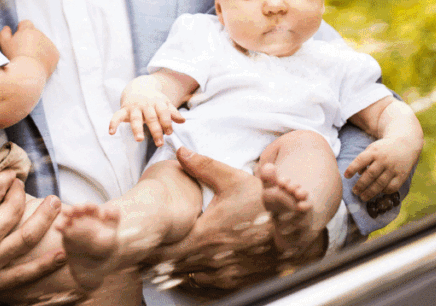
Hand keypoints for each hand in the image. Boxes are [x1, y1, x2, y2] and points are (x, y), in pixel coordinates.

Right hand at [0, 20, 59, 75]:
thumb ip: (5, 32)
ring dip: (38, 48)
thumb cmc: (14, 57)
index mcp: (28, 30)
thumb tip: (8, 28)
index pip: (26, 23)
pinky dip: (46, 56)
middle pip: (35, 34)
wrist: (27, 73)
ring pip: (43, 43)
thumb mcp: (4, 43)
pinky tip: (38, 64)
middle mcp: (40, 34)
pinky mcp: (55, 54)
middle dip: (30, 40)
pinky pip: (50, 52)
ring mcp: (49, 44)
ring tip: (30, 60)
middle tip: (23, 52)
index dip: (21, 30)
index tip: (18, 39)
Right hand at [0, 152, 65, 303]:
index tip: (8, 174)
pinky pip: (22, 276)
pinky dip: (43, 266)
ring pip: (27, 238)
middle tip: (21, 186)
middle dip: (21, 192)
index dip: (5, 177)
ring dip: (46, 219)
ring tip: (58, 205)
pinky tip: (60, 255)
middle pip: (16, 208)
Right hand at [108, 76, 185, 145]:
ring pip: (135, 118)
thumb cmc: (154, 99)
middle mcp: (145, 104)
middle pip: (151, 118)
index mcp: (157, 103)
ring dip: (137, 129)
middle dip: (155, 130)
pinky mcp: (124, 109)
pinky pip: (117, 116)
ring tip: (139, 139)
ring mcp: (134, 107)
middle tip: (159, 143)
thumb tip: (182, 121)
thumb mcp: (165, 103)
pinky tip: (111, 132)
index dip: (167, 122)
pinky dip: (113, 123)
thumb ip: (172, 112)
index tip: (169, 133)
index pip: (163, 113)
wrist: (139, 86)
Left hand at [152, 148, 283, 292]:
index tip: (140, 239)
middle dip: (158, 258)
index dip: (150, 247)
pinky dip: (195, 275)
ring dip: (176, 268)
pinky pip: (206, 284)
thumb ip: (202, 166)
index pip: (166, 250)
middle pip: (172, 268)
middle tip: (145, 249)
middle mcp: (213, 260)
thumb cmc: (263, 203)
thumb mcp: (233, 179)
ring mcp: (225, 274)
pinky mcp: (235, 281)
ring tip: (163, 256)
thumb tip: (180, 151)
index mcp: (207, 236)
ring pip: (188, 277)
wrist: (295, 228)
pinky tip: (190, 263)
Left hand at [343, 136, 419, 201]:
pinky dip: (384, 191)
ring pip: (381, 183)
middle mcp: (384, 160)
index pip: (361, 160)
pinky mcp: (402, 175)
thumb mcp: (372, 149)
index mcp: (374, 151)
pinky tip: (379, 193)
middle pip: (370, 174)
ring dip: (370, 192)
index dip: (352, 168)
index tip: (346, 176)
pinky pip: (392, 187)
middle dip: (361, 185)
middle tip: (354, 192)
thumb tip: (358, 173)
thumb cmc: (383, 149)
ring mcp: (393, 168)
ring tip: (363, 197)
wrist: (405, 144)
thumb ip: (363, 160)